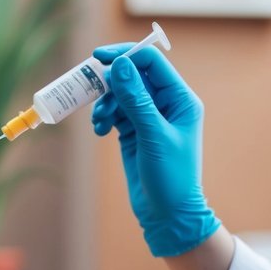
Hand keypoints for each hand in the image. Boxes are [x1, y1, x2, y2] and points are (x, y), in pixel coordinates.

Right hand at [90, 44, 220, 256]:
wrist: (167, 215)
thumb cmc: (171, 177)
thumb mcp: (153, 135)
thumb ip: (137, 99)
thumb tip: (121, 64)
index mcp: (180, 99)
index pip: (152, 63)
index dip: (126, 55)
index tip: (99, 57)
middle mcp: (165, 104)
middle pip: (131, 76)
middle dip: (110, 83)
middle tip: (90, 90)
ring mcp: (148, 118)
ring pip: (119, 95)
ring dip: (104, 104)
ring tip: (100, 123)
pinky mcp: (133, 132)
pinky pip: (114, 113)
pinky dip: (103, 118)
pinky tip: (101, 131)